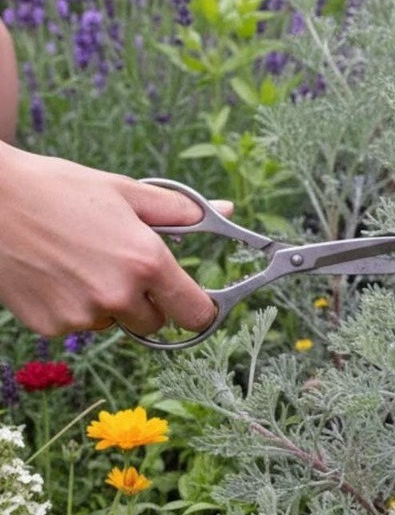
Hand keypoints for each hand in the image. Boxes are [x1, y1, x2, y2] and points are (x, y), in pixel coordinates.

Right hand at [0, 145, 231, 337]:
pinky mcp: (50, 326)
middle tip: (122, 267)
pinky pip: (77, 325)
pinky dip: (72, 306)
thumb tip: (225, 210)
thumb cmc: (58, 189)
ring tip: (79, 262)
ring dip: (107, 303)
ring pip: (114, 322)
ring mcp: (82, 315)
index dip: (198, 309)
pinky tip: (54, 274)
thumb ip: (180, 209)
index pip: (195, 313)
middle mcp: (118, 294)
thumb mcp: (125, 191)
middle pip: (156, 323)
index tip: (193, 302)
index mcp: (146, 262)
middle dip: (148, 301)